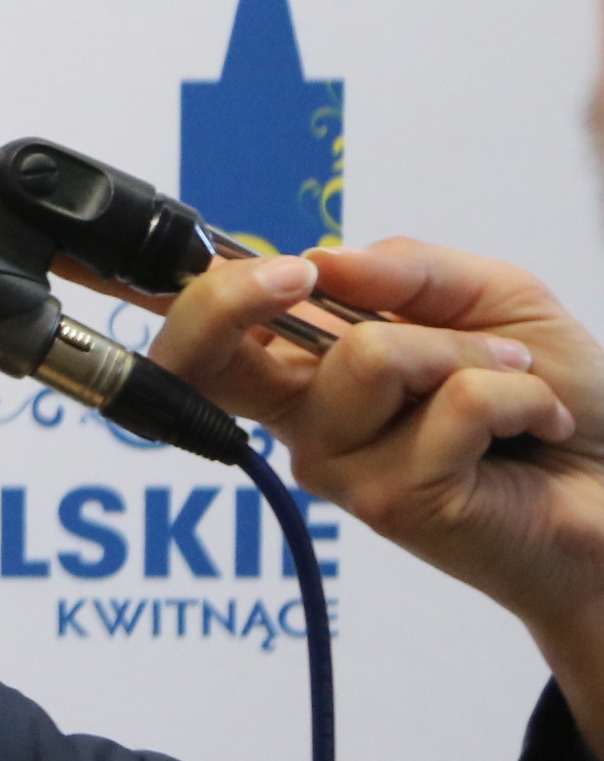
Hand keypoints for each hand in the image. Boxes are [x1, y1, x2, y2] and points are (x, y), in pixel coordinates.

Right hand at [151, 241, 603, 739]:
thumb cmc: (558, 396)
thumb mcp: (489, 296)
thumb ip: (406, 270)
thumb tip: (320, 258)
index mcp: (310, 371)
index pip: (202, 340)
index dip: (202, 292)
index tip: (287, 270)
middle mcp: (306, 424)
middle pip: (203, 359)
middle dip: (232, 297)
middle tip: (302, 279)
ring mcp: (343, 469)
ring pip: (370, 355)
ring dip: (470, 350)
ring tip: (513, 382)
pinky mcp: (398, 502)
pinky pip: (455, 403)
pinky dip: (520, 394)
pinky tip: (539, 425)